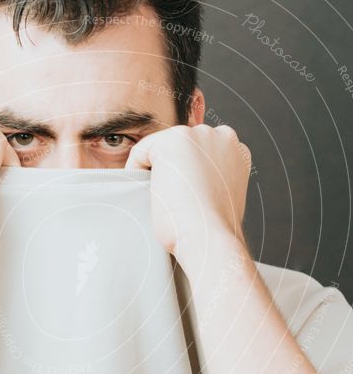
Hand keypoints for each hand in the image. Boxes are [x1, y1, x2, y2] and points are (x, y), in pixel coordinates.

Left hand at [125, 124, 251, 274]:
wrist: (209, 239)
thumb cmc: (212, 229)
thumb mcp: (217, 197)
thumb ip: (209, 177)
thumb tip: (185, 178)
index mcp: (237, 151)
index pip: (197, 153)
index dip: (184, 175)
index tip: (179, 198)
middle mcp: (222, 136)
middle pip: (180, 146)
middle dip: (170, 169)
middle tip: (166, 199)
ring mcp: (199, 134)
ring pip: (160, 147)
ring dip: (155, 170)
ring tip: (160, 198)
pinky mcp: (174, 139)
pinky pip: (141, 151)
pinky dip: (136, 171)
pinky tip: (148, 194)